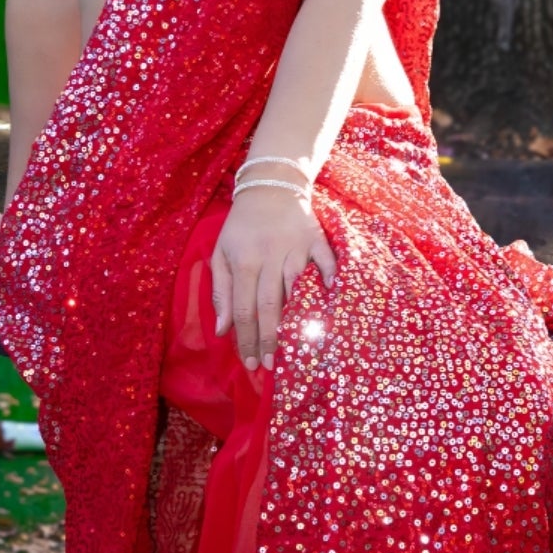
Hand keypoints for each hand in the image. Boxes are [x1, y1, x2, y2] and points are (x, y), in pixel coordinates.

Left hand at [210, 187, 335, 371]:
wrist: (269, 187)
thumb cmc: (241, 227)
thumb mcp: (221, 254)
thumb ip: (221, 292)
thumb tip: (222, 331)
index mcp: (243, 261)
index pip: (243, 308)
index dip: (246, 339)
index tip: (250, 364)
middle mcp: (269, 256)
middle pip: (269, 304)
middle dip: (269, 338)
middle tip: (270, 365)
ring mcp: (295, 248)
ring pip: (297, 288)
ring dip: (297, 320)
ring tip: (298, 349)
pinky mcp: (316, 239)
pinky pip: (326, 261)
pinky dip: (330, 278)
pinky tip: (332, 300)